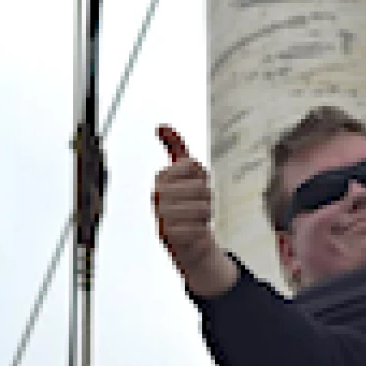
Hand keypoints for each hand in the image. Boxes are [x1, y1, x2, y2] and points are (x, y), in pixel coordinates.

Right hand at [153, 125, 237, 298]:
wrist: (187, 239)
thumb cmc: (188, 201)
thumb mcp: (186, 172)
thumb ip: (176, 147)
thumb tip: (161, 125)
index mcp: (162, 177)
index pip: (195, 166)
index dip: (203, 177)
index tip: (194, 185)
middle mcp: (157, 194)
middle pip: (203, 188)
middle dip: (208, 198)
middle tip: (197, 205)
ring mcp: (160, 214)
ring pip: (203, 207)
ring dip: (206, 214)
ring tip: (195, 218)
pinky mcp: (167, 234)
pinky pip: (198, 227)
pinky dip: (201, 230)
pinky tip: (193, 232)